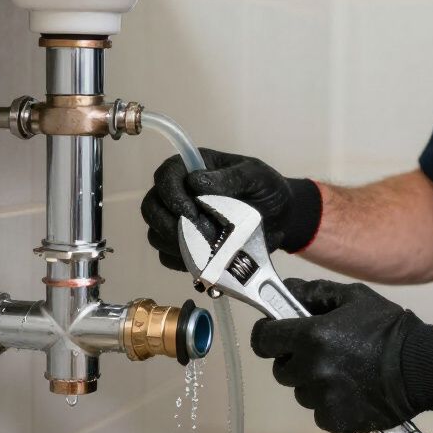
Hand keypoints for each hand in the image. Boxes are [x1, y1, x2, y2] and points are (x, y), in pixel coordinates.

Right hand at [140, 148, 322, 270]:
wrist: (281, 217)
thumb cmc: (266, 189)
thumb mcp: (255, 175)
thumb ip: (230, 177)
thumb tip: (196, 182)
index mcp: (193, 169)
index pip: (165, 176)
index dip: (170, 194)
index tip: (190, 211)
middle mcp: (180, 195)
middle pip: (151, 208)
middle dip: (169, 225)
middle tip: (199, 235)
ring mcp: (179, 223)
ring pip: (156, 236)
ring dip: (178, 246)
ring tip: (209, 249)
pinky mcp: (185, 248)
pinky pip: (169, 258)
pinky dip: (183, 263)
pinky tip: (206, 262)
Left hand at [251, 279, 432, 432]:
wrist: (421, 367)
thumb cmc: (390, 329)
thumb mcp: (354, 298)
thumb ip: (315, 292)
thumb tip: (286, 290)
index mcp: (311, 336)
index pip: (263, 340)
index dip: (268, 335)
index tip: (276, 333)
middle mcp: (312, 368)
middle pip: (282, 369)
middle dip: (296, 359)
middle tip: (322, 351)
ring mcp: (323, 397)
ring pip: (301, 392)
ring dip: (314, 383)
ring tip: (344, 371)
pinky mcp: (337, 419)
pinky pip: (320, 413)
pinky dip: (331, 405)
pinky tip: (352, 391)